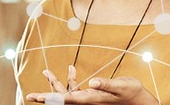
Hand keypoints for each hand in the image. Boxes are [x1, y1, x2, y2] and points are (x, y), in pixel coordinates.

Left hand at [26, 68, 158, 104]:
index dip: (51, 98)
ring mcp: (89, 99)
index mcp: (91, 99)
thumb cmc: (132, 93)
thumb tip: (93, 82)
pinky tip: (70, 69)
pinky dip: (69, 80)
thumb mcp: (121, 86)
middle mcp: (87, 101)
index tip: (38, 98)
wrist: (140, 100)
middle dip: (45, 96)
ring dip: (55, 84)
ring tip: (45, 72)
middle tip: (29, 96)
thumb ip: (107, 84)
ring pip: (67, 93)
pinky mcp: (92, 95)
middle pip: (62, 98)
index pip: (67, 99)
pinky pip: (75, 89)